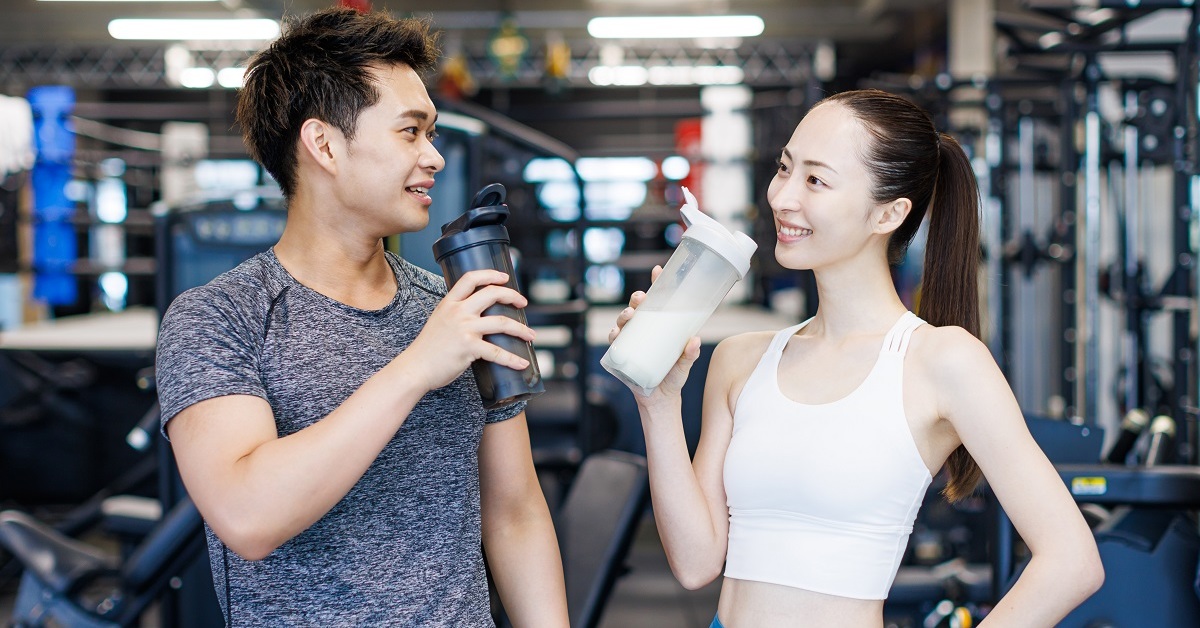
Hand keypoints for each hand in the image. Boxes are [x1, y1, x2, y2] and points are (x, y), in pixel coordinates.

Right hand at [406, 269, 535, 391]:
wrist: (415, 368)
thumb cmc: (427, 349)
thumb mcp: (439, 321)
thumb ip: (455, 315)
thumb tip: (478, 317)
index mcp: (449, 303)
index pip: (470, 278)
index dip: (490, 274)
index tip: (505, 277)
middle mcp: (457, 312)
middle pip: (492, 294)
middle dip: (512, 296)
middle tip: (523, 303)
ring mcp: (464, 329)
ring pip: (501, 322)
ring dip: (521, 329)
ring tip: (531, 335)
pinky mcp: (468, 348)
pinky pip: (497, 352)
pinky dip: (512, 359)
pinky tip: (521, 363)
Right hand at [607, 266, 700, 401]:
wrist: (660, 400)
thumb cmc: (674, 377)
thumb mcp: (685, 365)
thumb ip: (690, 354)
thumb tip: (695, 340)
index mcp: (659, 327)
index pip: (657, 302)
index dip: (656, 285)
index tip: (658, 271)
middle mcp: (643, 330)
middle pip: (637, 308)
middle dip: (637, 299)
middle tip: (640, 299)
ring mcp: (631, 341)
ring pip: (623, 322)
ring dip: (624, 315)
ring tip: (629, 315)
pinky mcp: (621, 355)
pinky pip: (614, 343)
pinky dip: (613, 336)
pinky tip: (616, 334)